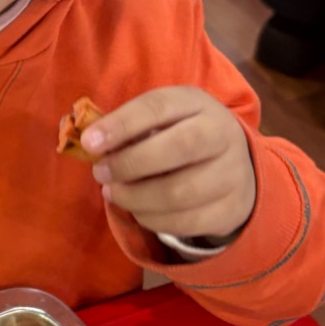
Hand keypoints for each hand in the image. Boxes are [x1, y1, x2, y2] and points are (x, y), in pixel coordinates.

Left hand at [81, 87, 256, 241]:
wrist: (236, 167)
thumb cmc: (182, 136)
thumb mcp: (163, 120)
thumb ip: (131, 128)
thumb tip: (91, 143)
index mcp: (197, 104)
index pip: (158, 107)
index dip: (121, 124)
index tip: (89, 142)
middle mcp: (222, 134)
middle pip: (177, 148)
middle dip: (129, 164)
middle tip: (100, 173)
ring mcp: (232, 173)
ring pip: (179, 192)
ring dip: (135, 197)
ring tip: (114, 193)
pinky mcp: (231, 209)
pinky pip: (185, 221)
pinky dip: (152, 219)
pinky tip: (138, 211)